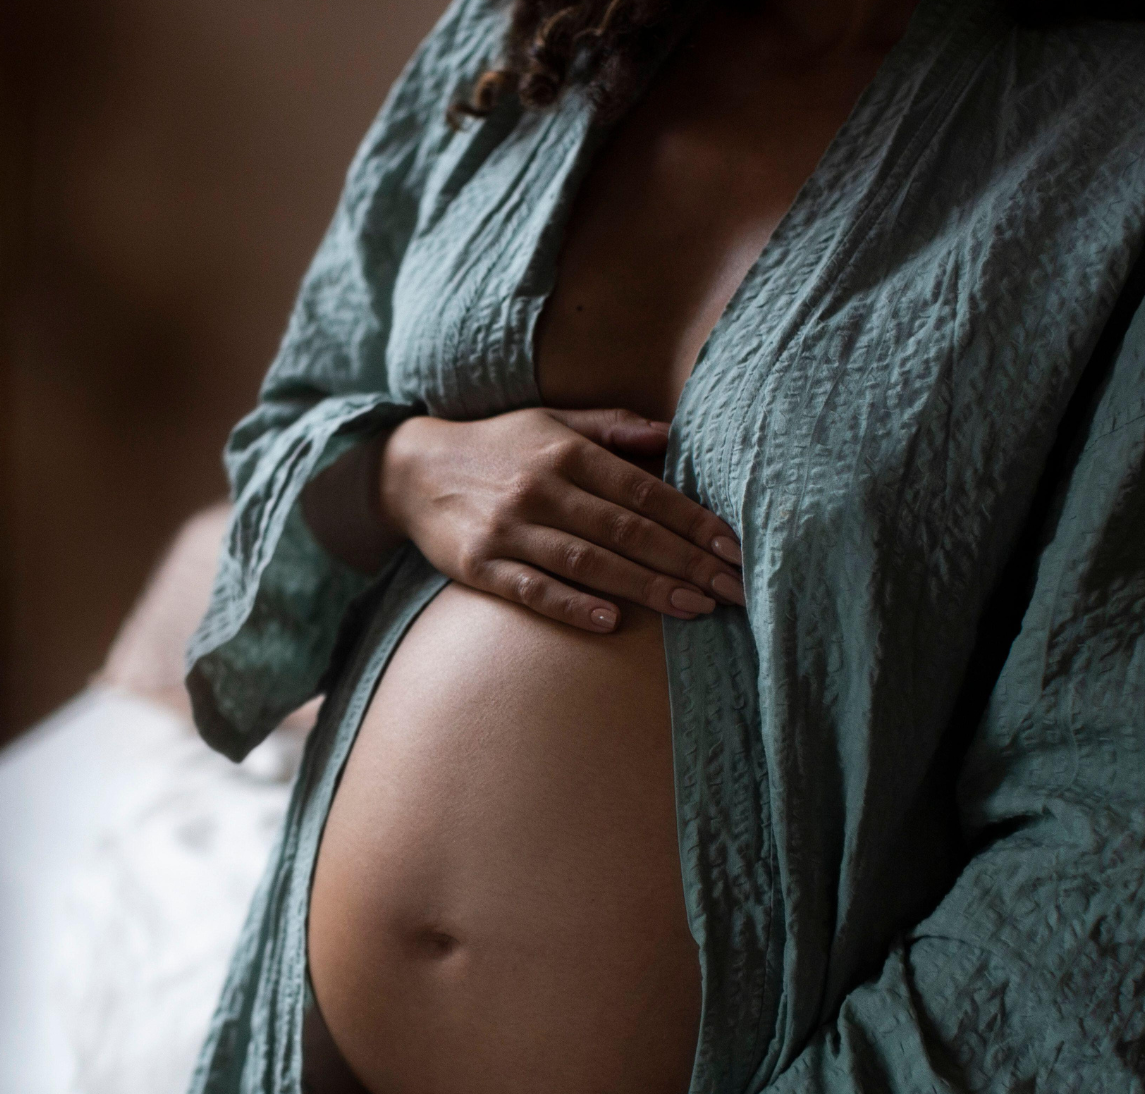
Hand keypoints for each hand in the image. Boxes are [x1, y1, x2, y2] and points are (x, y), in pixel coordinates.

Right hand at [379, 407, 743, 631]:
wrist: (411, 470)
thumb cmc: (496, 447)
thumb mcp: (550, 421)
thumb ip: (611, 427)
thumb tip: (671, 434)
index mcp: (565, 452)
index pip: (644, 490)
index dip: (692, 520)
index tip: (733, 548)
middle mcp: (540, 488)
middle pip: (625, 530)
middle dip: (685, 561)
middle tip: (733, 590)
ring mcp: (508, 529)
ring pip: (587, 562)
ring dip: (644, 586)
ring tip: (693, 608)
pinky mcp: (478, 565)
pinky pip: (530, 588)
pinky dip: (570, 605)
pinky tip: (608, 621)